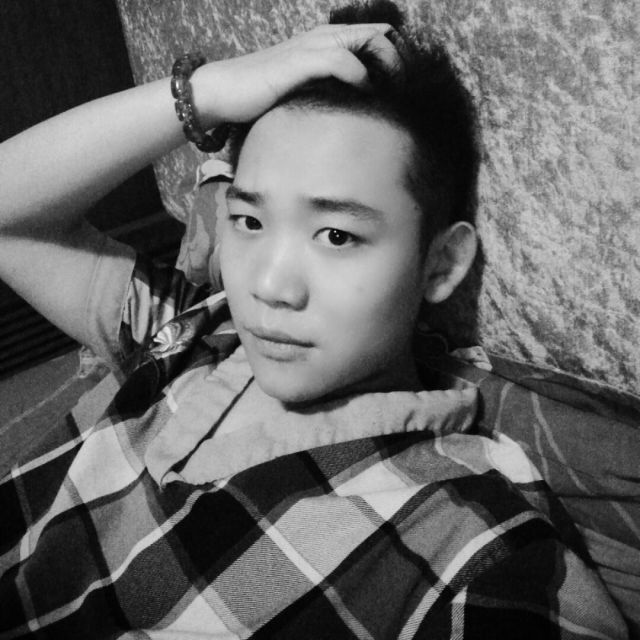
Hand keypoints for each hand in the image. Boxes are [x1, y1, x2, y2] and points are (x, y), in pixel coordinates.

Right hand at [192, 23, 402, 124]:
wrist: (223, 92)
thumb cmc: (259, 96)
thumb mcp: (302, 92)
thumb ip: (326, 92)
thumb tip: (352, 113)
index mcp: (324, 43)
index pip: (373, 36)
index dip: (392, 59)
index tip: (399, 89)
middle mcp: (322, 38)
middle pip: (379, 34)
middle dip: (398, 61)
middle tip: (403, 92)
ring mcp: (311, 46)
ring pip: (367, 40)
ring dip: (386, 66)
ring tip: (393, 94)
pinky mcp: (301, 61)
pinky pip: (343, 60)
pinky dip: (359, 76)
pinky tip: (363, 96)